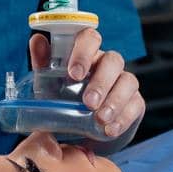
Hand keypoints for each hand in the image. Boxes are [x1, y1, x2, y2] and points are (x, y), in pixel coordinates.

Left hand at [29, 28, 144, 138]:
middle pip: (113, 60)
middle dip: (101, 82)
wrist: (77, 133)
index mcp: (86, 54)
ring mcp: (123, 82)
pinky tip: (110, 129)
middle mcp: (107, 64)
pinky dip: (124, 118)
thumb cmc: (63, 100)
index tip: (74, 74)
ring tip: (100, 119)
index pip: (90, 38)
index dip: (84, 52)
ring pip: (129, 80)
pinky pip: (136, 104)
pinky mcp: (134, 102)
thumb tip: (37, 39)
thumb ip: (43, 63)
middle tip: (88, 103)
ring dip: (115, 100)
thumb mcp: (48, 85)